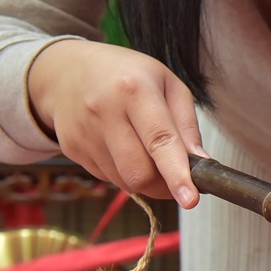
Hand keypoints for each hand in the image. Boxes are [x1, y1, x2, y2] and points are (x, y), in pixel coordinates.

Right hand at [27, 38, 204, 206]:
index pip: (159, 140)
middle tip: (175, 175)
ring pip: (124, 181)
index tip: (190, 200)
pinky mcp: (71, 148)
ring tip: (145, 152)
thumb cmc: (128, 75)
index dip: (176, 174)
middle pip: (139, 173)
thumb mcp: (168, 85)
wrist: (68, 70)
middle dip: (164, 185)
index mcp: (135, 90)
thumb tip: (202, 163)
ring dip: (144, 180)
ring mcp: (84, 132)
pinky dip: (123, 173)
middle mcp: (105, 111)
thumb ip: (187, 126)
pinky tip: (121, 148)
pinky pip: (107, 178)